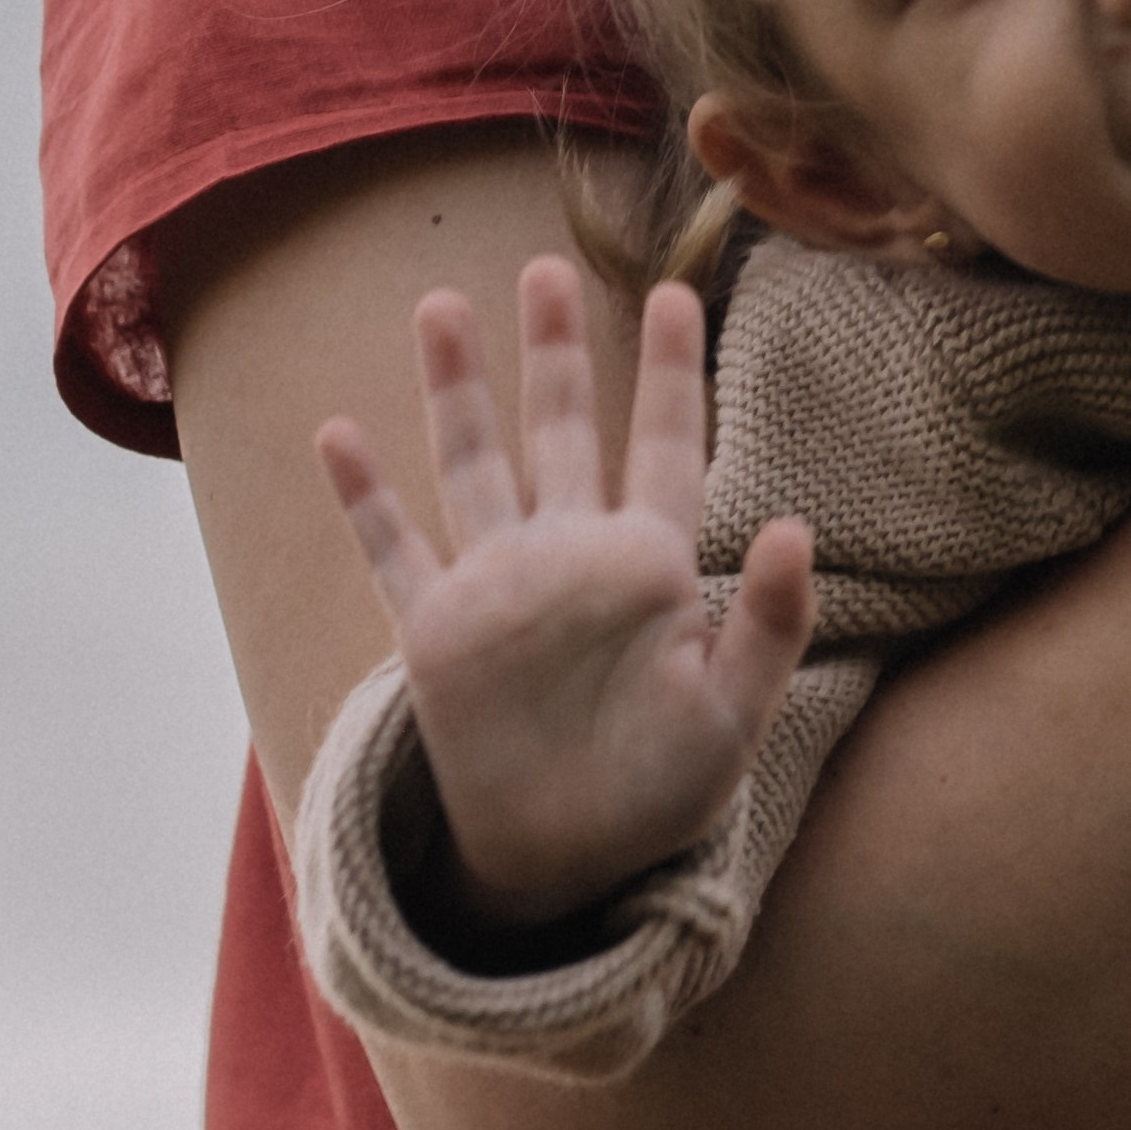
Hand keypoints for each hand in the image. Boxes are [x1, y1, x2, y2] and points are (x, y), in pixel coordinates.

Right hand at [316, 257, 815, 927]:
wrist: (568, 864)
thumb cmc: (662, 791)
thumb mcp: (732, 712)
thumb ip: (767, 622)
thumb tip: (793, 527)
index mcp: (647, 562)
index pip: (662, 442)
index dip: (668, 370)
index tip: (674, 293)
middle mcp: (568, 553)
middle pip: (560, 426)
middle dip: (555, 347)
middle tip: (547, 265)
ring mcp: (497, 585)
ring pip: (473, 461)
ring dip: (457, 387)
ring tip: (440, 302)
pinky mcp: (436, 632)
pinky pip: (394, 548)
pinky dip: (364, 495)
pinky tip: (336, 433)